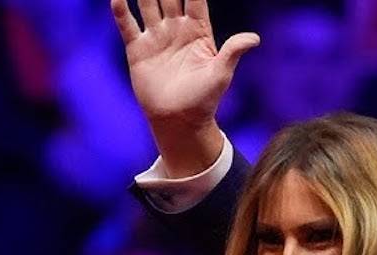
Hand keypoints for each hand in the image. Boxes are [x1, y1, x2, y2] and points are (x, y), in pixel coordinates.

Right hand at [111, 0, 259, 175]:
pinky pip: (128, 25)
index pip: (194, 0)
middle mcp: (176, 30)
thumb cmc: (204, 99)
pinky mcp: (138, 50)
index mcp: (198, 32)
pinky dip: (121, 11)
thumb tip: (255, 38)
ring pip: (147, 5)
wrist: (179, 120)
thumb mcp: (221, 74)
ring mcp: (156, 38)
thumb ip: (233, 52)